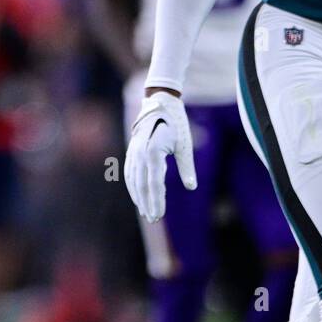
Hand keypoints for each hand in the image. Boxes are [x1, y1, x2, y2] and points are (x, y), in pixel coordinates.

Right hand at [124, 90, 196, 222]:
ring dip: (139, 198)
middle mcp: (140, 153)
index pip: (155, 183)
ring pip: (133, 180)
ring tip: (145, 212)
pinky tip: (138, 196)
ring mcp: (133, 152)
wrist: (159, 102)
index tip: (160, 216)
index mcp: (154, 152)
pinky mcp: (131, 151)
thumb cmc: (176, 123)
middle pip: (142, 185)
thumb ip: (187, 167)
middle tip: (153, 219)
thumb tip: (191, 187)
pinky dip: (133, 186)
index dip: (157, 201)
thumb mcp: (184, 144)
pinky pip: (129, 173)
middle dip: (147, 203)